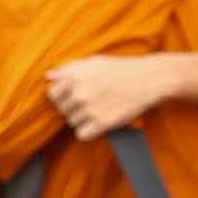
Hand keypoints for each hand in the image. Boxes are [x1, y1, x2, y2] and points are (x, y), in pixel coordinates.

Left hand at [45, 53, 185, 137]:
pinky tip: (99, 122)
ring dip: (83, 120)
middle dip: (73, 108)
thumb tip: (49, 76)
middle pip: (62, 110)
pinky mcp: (102, 123)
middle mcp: (79, 91)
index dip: (63, 97)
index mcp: (74, 74)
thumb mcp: (93, 62)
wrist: (148, 80)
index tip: (73, 97)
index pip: (52, 94)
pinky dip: (89, 131)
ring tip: (99, 110)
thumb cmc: (121, 70)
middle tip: (90, 103)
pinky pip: (82, 135)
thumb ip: (69, 69)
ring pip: (72, 123)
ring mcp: (90, 108)